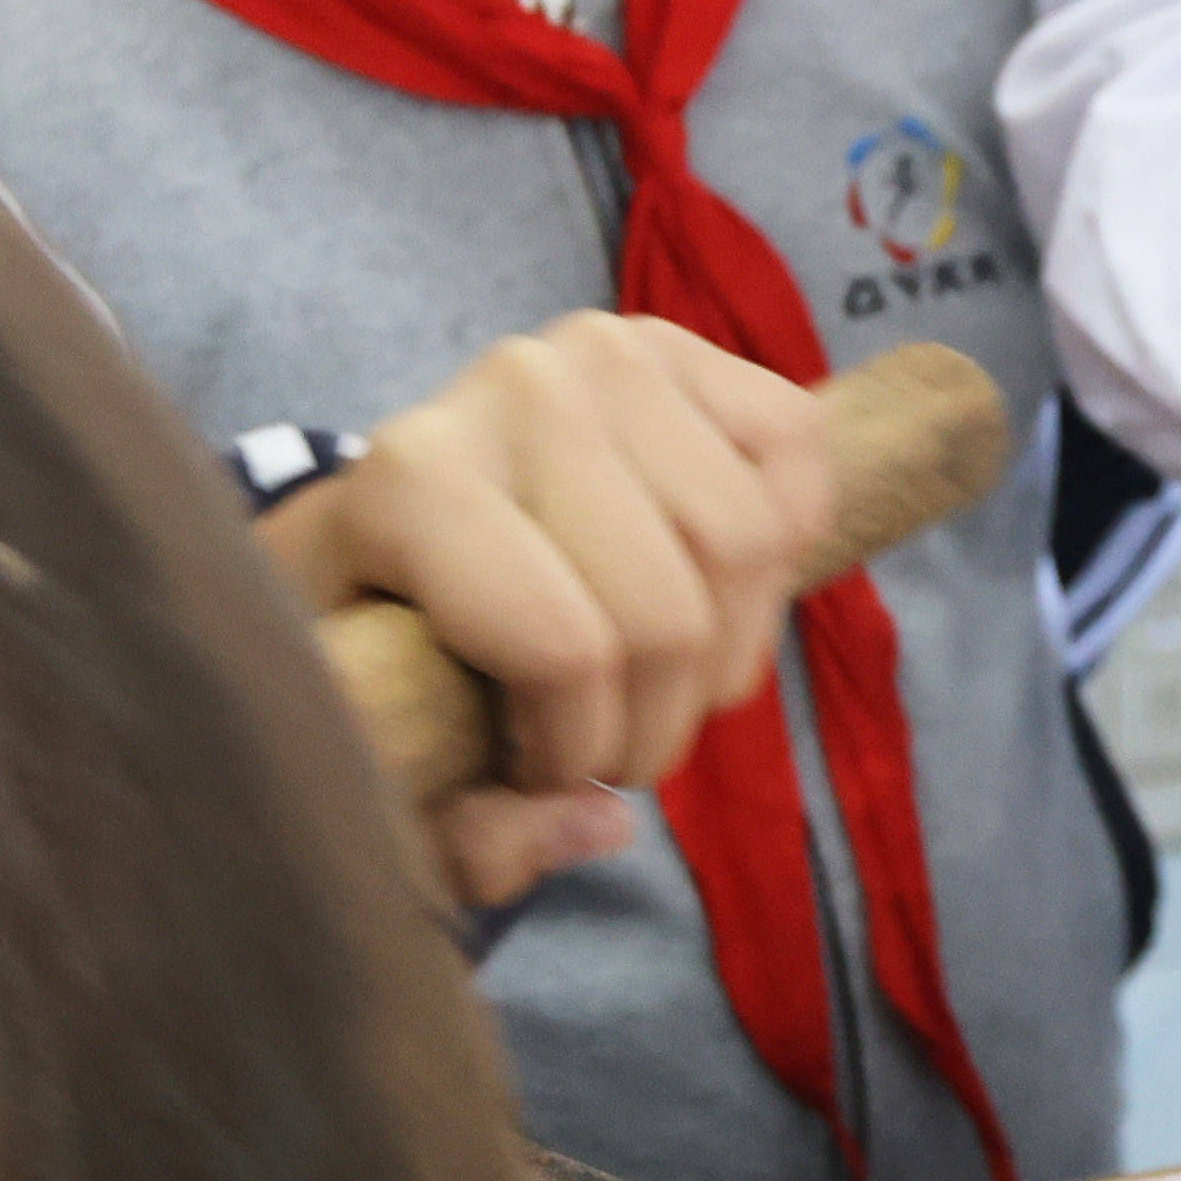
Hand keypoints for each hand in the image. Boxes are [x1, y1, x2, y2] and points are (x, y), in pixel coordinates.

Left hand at [277, 313, 837, 908]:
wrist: (396, 510)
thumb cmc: (385, 640)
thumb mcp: (386, 750)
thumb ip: (466, 829)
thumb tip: (598, 826)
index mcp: (412, 478)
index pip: (566, 649)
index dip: (576, 751)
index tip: (534, 769)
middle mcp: (517, 386)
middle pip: (669, 613)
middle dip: (653, 726)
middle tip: (607, 745)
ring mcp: (613, 354)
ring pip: (748, 549)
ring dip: (719, 660)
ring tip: (653, 681)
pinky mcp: (694, 352)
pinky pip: (794, 480)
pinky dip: (775, 569)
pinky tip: (702, 597)